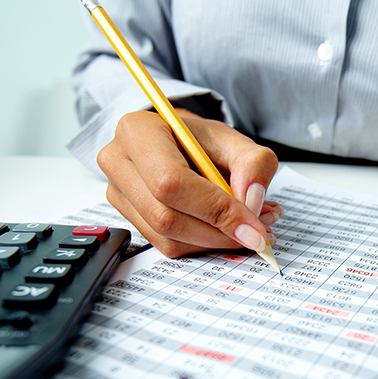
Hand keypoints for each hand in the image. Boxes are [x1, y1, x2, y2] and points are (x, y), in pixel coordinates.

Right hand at [97, 108, 280, 257]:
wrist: (178, 144)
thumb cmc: (200, 141)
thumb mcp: (233, 140)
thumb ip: (253, 163)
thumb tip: (252, 200)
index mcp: (138, 132)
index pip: (171, 182)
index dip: (215, 210)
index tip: (254, 227)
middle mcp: (118, 163)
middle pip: (166, 217)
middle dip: (218, 232)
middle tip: (258, 232)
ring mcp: (119, 194)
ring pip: (168, 238)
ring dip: (215, 241)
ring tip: (249, 225)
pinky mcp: (130, 219)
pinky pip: (168, 245)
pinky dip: (204, 244)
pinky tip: (226, 229)